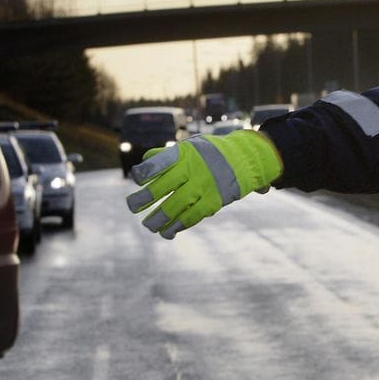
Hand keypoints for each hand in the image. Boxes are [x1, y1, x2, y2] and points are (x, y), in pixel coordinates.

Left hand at [125, 130, 281, 238]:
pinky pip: (191, 217)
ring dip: (158, 219)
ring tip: (149, 226)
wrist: (246, 159)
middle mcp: (194, 169)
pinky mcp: (214, 201)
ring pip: (174, 206)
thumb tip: (144, 162)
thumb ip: (167, 155)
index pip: (159, 162)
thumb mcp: (190, 147)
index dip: (145, 172)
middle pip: (162, 187)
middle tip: (132, 207)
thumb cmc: (210, 154)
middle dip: (143, 199)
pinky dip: (177, 226)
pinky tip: (168, 232)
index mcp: (185, 154)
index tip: (137, 179)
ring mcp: (204, 186)